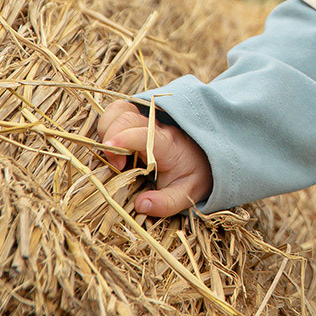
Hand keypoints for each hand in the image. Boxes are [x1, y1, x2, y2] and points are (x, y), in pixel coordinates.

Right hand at [98, 99, 212, 216]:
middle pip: (126, 117)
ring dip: (107, 128)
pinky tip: (113, 147)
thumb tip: (141, 205)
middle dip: (111, 138)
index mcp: (168, 143)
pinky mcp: (139, 121)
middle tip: (117, 166)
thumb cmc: (195, 175)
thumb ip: (166, 203)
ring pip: (119, 110)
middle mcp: (156, 127)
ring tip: (112, 153)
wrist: (208, 156)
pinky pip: (118, 113)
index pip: (144, 134)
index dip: (124, 140)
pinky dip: (108, 125)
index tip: (112, 157)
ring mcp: (147, 121)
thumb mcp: (186, 194)